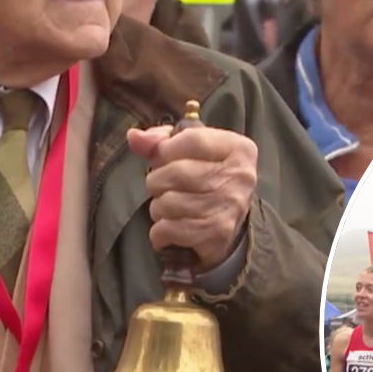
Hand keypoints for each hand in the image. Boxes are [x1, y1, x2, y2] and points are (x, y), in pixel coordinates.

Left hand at [127, 123, 256, 271]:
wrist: (229, 226)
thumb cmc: (205, 179)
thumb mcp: (190, 151)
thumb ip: (160, 140)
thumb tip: (134, 137)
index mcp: (236, 148)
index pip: (191, 140)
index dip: (166, 149)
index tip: (162, 158)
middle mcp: (238, 176)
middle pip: (176, 173)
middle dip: (157, 181)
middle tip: (162, 187)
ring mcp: (229, 206)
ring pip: (168, 203)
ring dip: (158, 207)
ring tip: (168, 208)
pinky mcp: (217, 234)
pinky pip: (169, 229)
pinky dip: (160, 231)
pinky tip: (169, 227)